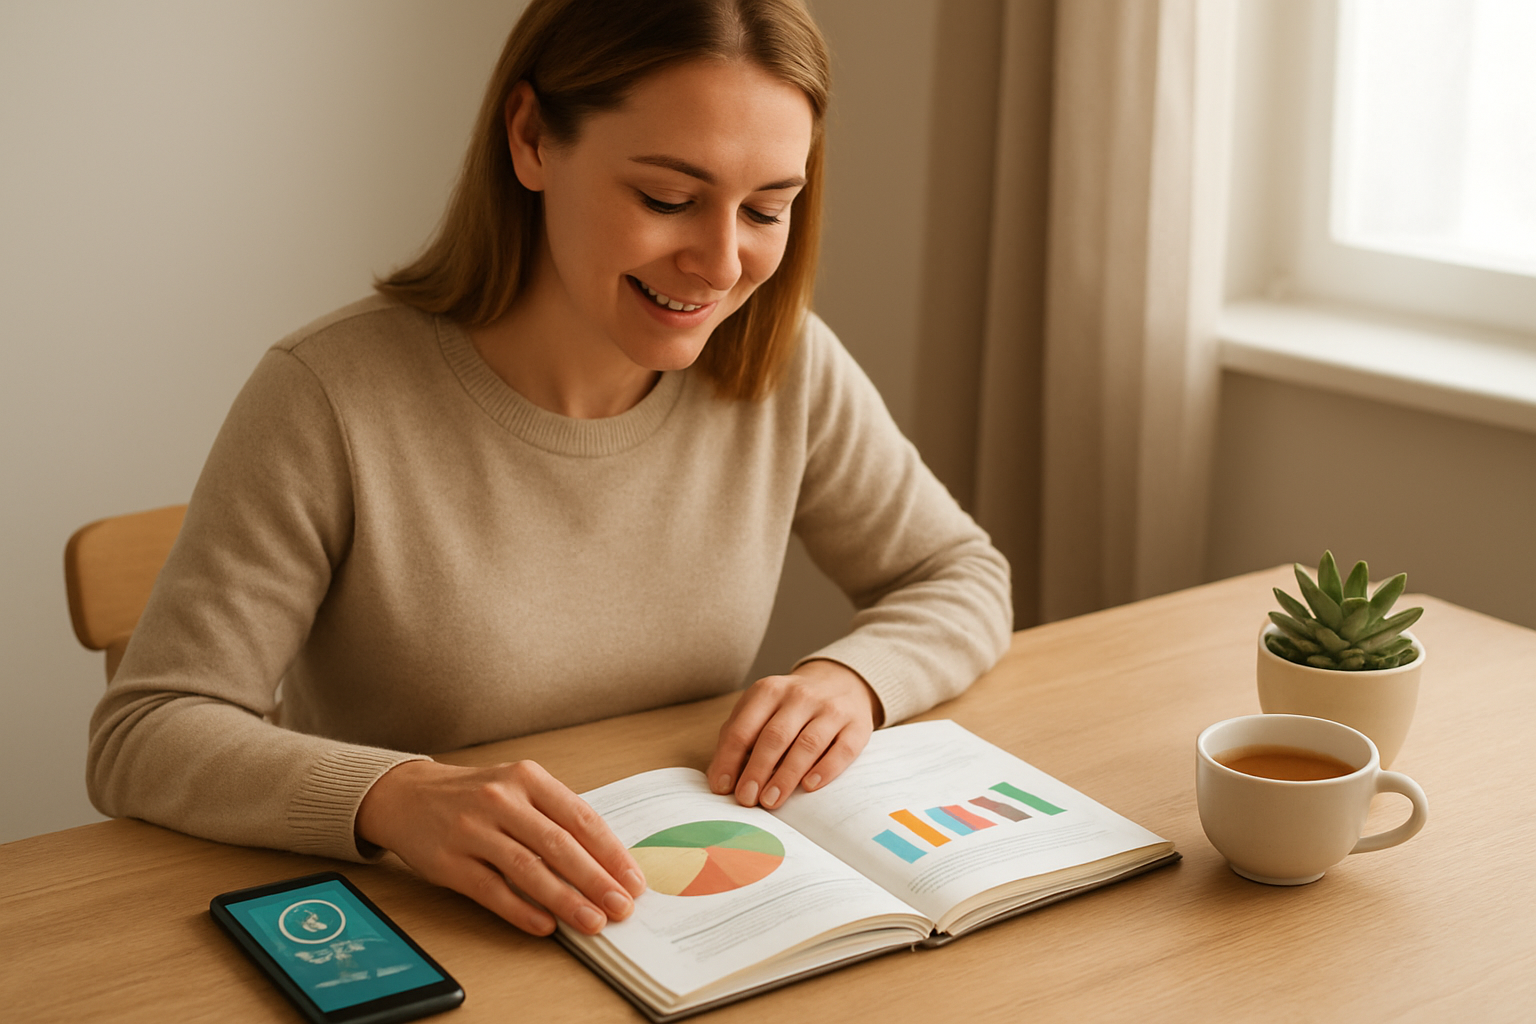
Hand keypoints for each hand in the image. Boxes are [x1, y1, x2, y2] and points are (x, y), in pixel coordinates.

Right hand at [355, 759, 645, 936]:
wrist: (407, 795)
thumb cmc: (474, 795)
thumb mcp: (518, 787)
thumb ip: (556, 816)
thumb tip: (605, 861)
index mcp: (527, 778)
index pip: (580, 817)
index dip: (611, 852)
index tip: (633, 880)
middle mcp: (501, 800)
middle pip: (559, 845)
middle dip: (596, 880)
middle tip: (621, 907)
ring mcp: (473, 830)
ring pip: (528, 869)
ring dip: (565, 900)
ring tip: (592, 922)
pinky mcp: (449, 861)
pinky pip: (492, 890)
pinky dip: (522, 910)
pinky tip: (546, 926)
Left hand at [707, 659, 882, 810]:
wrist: (841, 682)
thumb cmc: (790, 708)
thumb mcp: (760, 710)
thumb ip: (738, 738)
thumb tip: (720, 780)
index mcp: (769, 691)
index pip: (743, 728)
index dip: (730, 759)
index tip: (723, 788)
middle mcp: (800, 696)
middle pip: (774, 736)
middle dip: (757, 771)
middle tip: (747, 799)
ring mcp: (831, 709)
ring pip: (807, 744)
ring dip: (786, 776)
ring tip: (771, 801)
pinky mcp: (857, 725)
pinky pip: (842, 749)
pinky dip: (825, 769)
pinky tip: (810, 786)